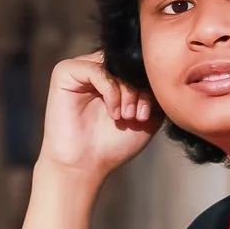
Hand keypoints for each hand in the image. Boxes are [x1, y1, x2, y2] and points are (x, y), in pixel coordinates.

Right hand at [37, 52, 155, 182]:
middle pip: (127, 63)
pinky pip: (97, 70)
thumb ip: (156, 92)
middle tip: (139, 115)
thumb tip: (164, 72)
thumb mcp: (148, 115)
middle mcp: (96, 67)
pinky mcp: (65, 72)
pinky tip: (113, 113)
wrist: (85, 165)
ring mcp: (80, 68)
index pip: (138, 63)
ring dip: (128, 92)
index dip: (149, 84)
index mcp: (114, 75)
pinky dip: (112, 92)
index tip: (150, 113)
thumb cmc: (113, 143)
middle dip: (139, 88)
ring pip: (114, 65)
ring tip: (128, 116)